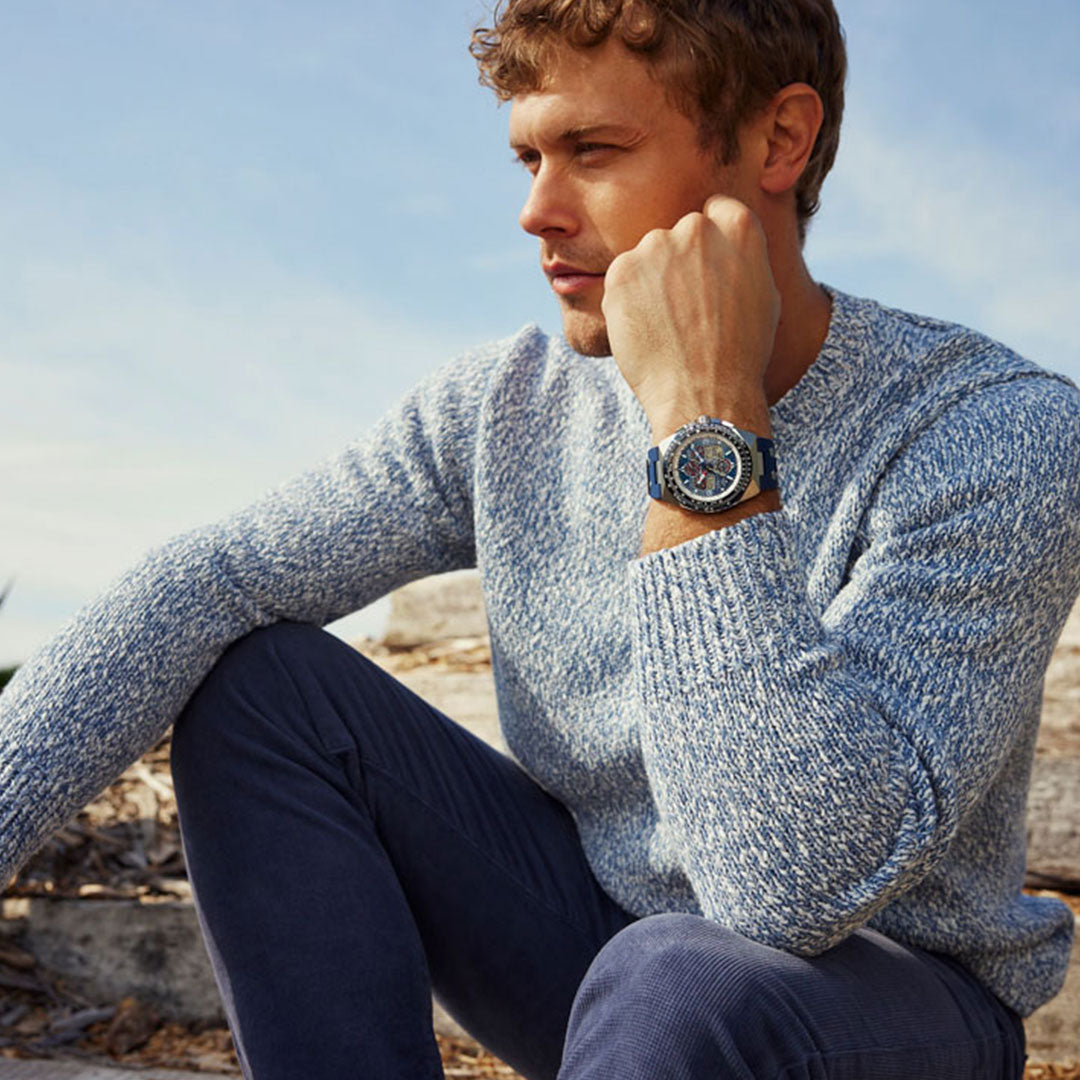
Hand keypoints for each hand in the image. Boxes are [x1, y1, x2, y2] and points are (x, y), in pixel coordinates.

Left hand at [600, 195, 779, 439]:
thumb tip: (728, 247)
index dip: (710, 244)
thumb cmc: (740, 354)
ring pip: (647, 257)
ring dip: (651, 282)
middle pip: (679, 235)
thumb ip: (742, 258)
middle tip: (685, 309)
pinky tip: (646, 331)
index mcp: (739, 227)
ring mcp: (655, 246)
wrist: (703, 393)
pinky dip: (628, 301)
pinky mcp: (621, 270)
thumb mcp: (764, 295)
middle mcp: (696, 228)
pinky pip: (622, 278)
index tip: (706, 271)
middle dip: (678, 264)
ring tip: (667, 326)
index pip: (716, 211)